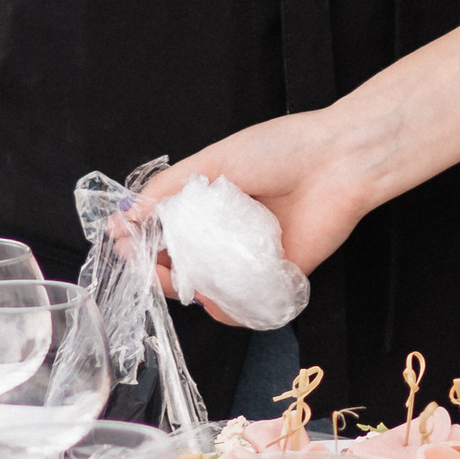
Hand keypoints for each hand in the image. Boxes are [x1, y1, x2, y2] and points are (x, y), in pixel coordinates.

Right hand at [140, 106, 390, 289]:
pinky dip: (223, 308)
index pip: (166, 232)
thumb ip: (168, 188)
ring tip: (169, 273)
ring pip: (206, 290)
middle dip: (152, 267)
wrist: (339, 161)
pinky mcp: (277, 279)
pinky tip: (207, 294)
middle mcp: (229, 235)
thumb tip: (128, 212)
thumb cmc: (281, 150)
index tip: (120, 238)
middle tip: (139, 258)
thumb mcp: (213, 160)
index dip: (141, 239)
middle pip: (181, 266)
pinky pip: (243, 306)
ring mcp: (251, 259)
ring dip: (181, 288)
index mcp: (212, 204)